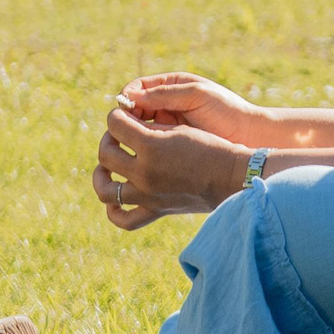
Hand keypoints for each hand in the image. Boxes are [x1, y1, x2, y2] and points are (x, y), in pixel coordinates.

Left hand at [91, 106, 247, 230]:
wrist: (232, 176)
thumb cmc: (210, 146)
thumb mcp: (179, 129)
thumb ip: (148, 126)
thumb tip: (124, 124)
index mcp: (151, 146)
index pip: (115, 124)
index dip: (117, 115)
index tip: (124, 115)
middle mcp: (145, 173)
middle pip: (106, 153)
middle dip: (109, 138)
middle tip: (120, 135)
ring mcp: (147, 195)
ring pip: (105, 188)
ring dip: (101, 174)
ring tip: (107, 166)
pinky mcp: (155, 210)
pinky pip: (122, 218)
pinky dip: (113, 210)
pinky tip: (116, 197)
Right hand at [116, 72, 272, 144]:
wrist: (250, 135)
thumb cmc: (227, 110)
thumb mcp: (196, 96)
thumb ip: (165, 94)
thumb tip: (130, 96)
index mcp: (172, 86)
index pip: (138, 88)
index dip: (128, 97)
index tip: (125, 109)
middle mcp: (167, 103)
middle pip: (134, 108)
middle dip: (126, 117)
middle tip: (123, 130)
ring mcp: (169, 124)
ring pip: (139, 127)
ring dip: (132, 133)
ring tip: (132, 143)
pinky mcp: (173, 143)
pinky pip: (151, 142)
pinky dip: (144, 146)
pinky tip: (143, 153)